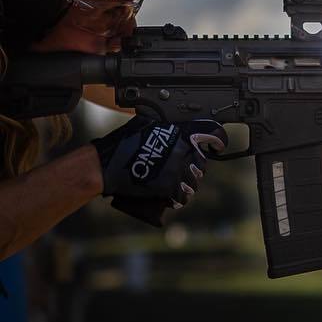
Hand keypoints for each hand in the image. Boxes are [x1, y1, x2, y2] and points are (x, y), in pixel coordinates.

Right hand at [91, 116, 227, 207]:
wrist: (104, 165)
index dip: (217, 140)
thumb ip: (165, 124)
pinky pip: (182, 196)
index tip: (217, 146)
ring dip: (186, 184)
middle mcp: (183, 150)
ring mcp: (178, 170)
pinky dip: (177, 198)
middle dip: (193, 166)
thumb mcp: (146, 124)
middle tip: (180, 169)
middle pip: (201, 162)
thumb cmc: (121, 143)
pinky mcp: (170, 187)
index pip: (211, 134)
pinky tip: (171, 197)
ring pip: (193, 181)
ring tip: (174, 184)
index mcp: (180, 133)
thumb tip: (173, 122)